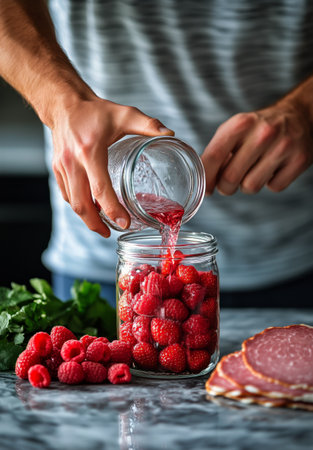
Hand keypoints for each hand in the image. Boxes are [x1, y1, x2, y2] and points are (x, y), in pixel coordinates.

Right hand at [51, 96, 173, 236]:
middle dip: (96, 224)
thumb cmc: (95, 111)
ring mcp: (62, 167)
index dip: (112, 210)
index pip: (100, 188)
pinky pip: (66, 194)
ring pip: (72, 202)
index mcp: (90, 151)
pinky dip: (78, 206)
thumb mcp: (124, 114)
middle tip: (111, 233)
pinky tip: (91, 210)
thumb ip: (148, 125)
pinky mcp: (57, 169)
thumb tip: (171, 134)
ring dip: (86, 218)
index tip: (124, 223)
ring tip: (102, 226)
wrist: (65, 104)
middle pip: (81, 203)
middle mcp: (72, 162)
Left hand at [201, 99, 312, 194]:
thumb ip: (217, 153)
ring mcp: (283, 146)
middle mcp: (263, 133)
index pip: (214, 156)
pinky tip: (272, 169)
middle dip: (226, 186)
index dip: (206, 177)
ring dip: (248, 185)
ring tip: (253, 171)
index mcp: (241, 124)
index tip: (205, 188)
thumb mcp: (235, 130)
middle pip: (230, 177)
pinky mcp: (299, 160)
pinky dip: (270, 183)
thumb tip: (206, 183)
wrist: (298, 116)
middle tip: (229, 183)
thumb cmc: (258, 128)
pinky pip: (274, 187)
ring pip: (251, 186)